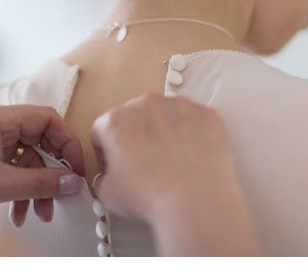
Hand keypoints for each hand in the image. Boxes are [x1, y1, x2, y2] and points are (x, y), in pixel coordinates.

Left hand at [0, 104, 85, 225]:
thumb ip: (39, 182)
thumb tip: (71, 181)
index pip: (46, 119)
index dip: (66, 143)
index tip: (75, 169)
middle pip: (39, 141)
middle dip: (51, 171)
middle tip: (62, 192)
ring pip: (26, 160)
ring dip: (36, 187)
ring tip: (39, 213)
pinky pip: (12, 170)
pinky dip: (19, 191)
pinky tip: (18, 213)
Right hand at [91, 93, 259, 255]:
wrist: (195, 201)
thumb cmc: (152, 195)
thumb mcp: (108, 194)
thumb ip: (103, 178)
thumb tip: (111, 178)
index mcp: (116, 120)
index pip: (102, 129)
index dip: (106, 150)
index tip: (114, 163)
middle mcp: (145, 105)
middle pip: (135, 117)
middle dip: (136, 137)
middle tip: (144, 164)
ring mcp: (178, 107)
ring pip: (166, 115)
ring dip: (165, 132)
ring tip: (171, 162)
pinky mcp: (205, 114)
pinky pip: (195, 120)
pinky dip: (193, 134)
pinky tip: (191, 157)